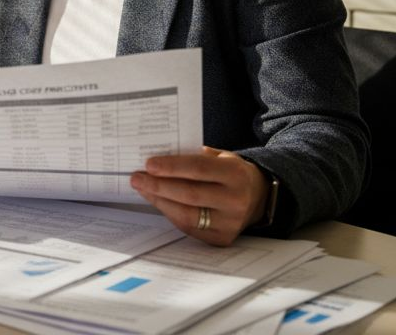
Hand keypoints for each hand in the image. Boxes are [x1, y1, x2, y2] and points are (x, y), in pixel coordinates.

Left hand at [130, 146, 269, 245]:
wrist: (258, 196)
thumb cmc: (231, 172)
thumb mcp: (221, 157)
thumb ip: (194, 156)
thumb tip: (158, 160)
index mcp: (236, 174)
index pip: (199, 169)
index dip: (172, 167)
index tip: (148, 164)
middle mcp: (236, 200)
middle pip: (189, 194)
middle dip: (158, 186)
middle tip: (136, 178)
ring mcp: (230, 222)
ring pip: (186, 215)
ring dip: (160, 201)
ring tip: (143, 190)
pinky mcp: (222, 238)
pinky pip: (189, 228)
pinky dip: (170, 214)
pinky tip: (158, 202)